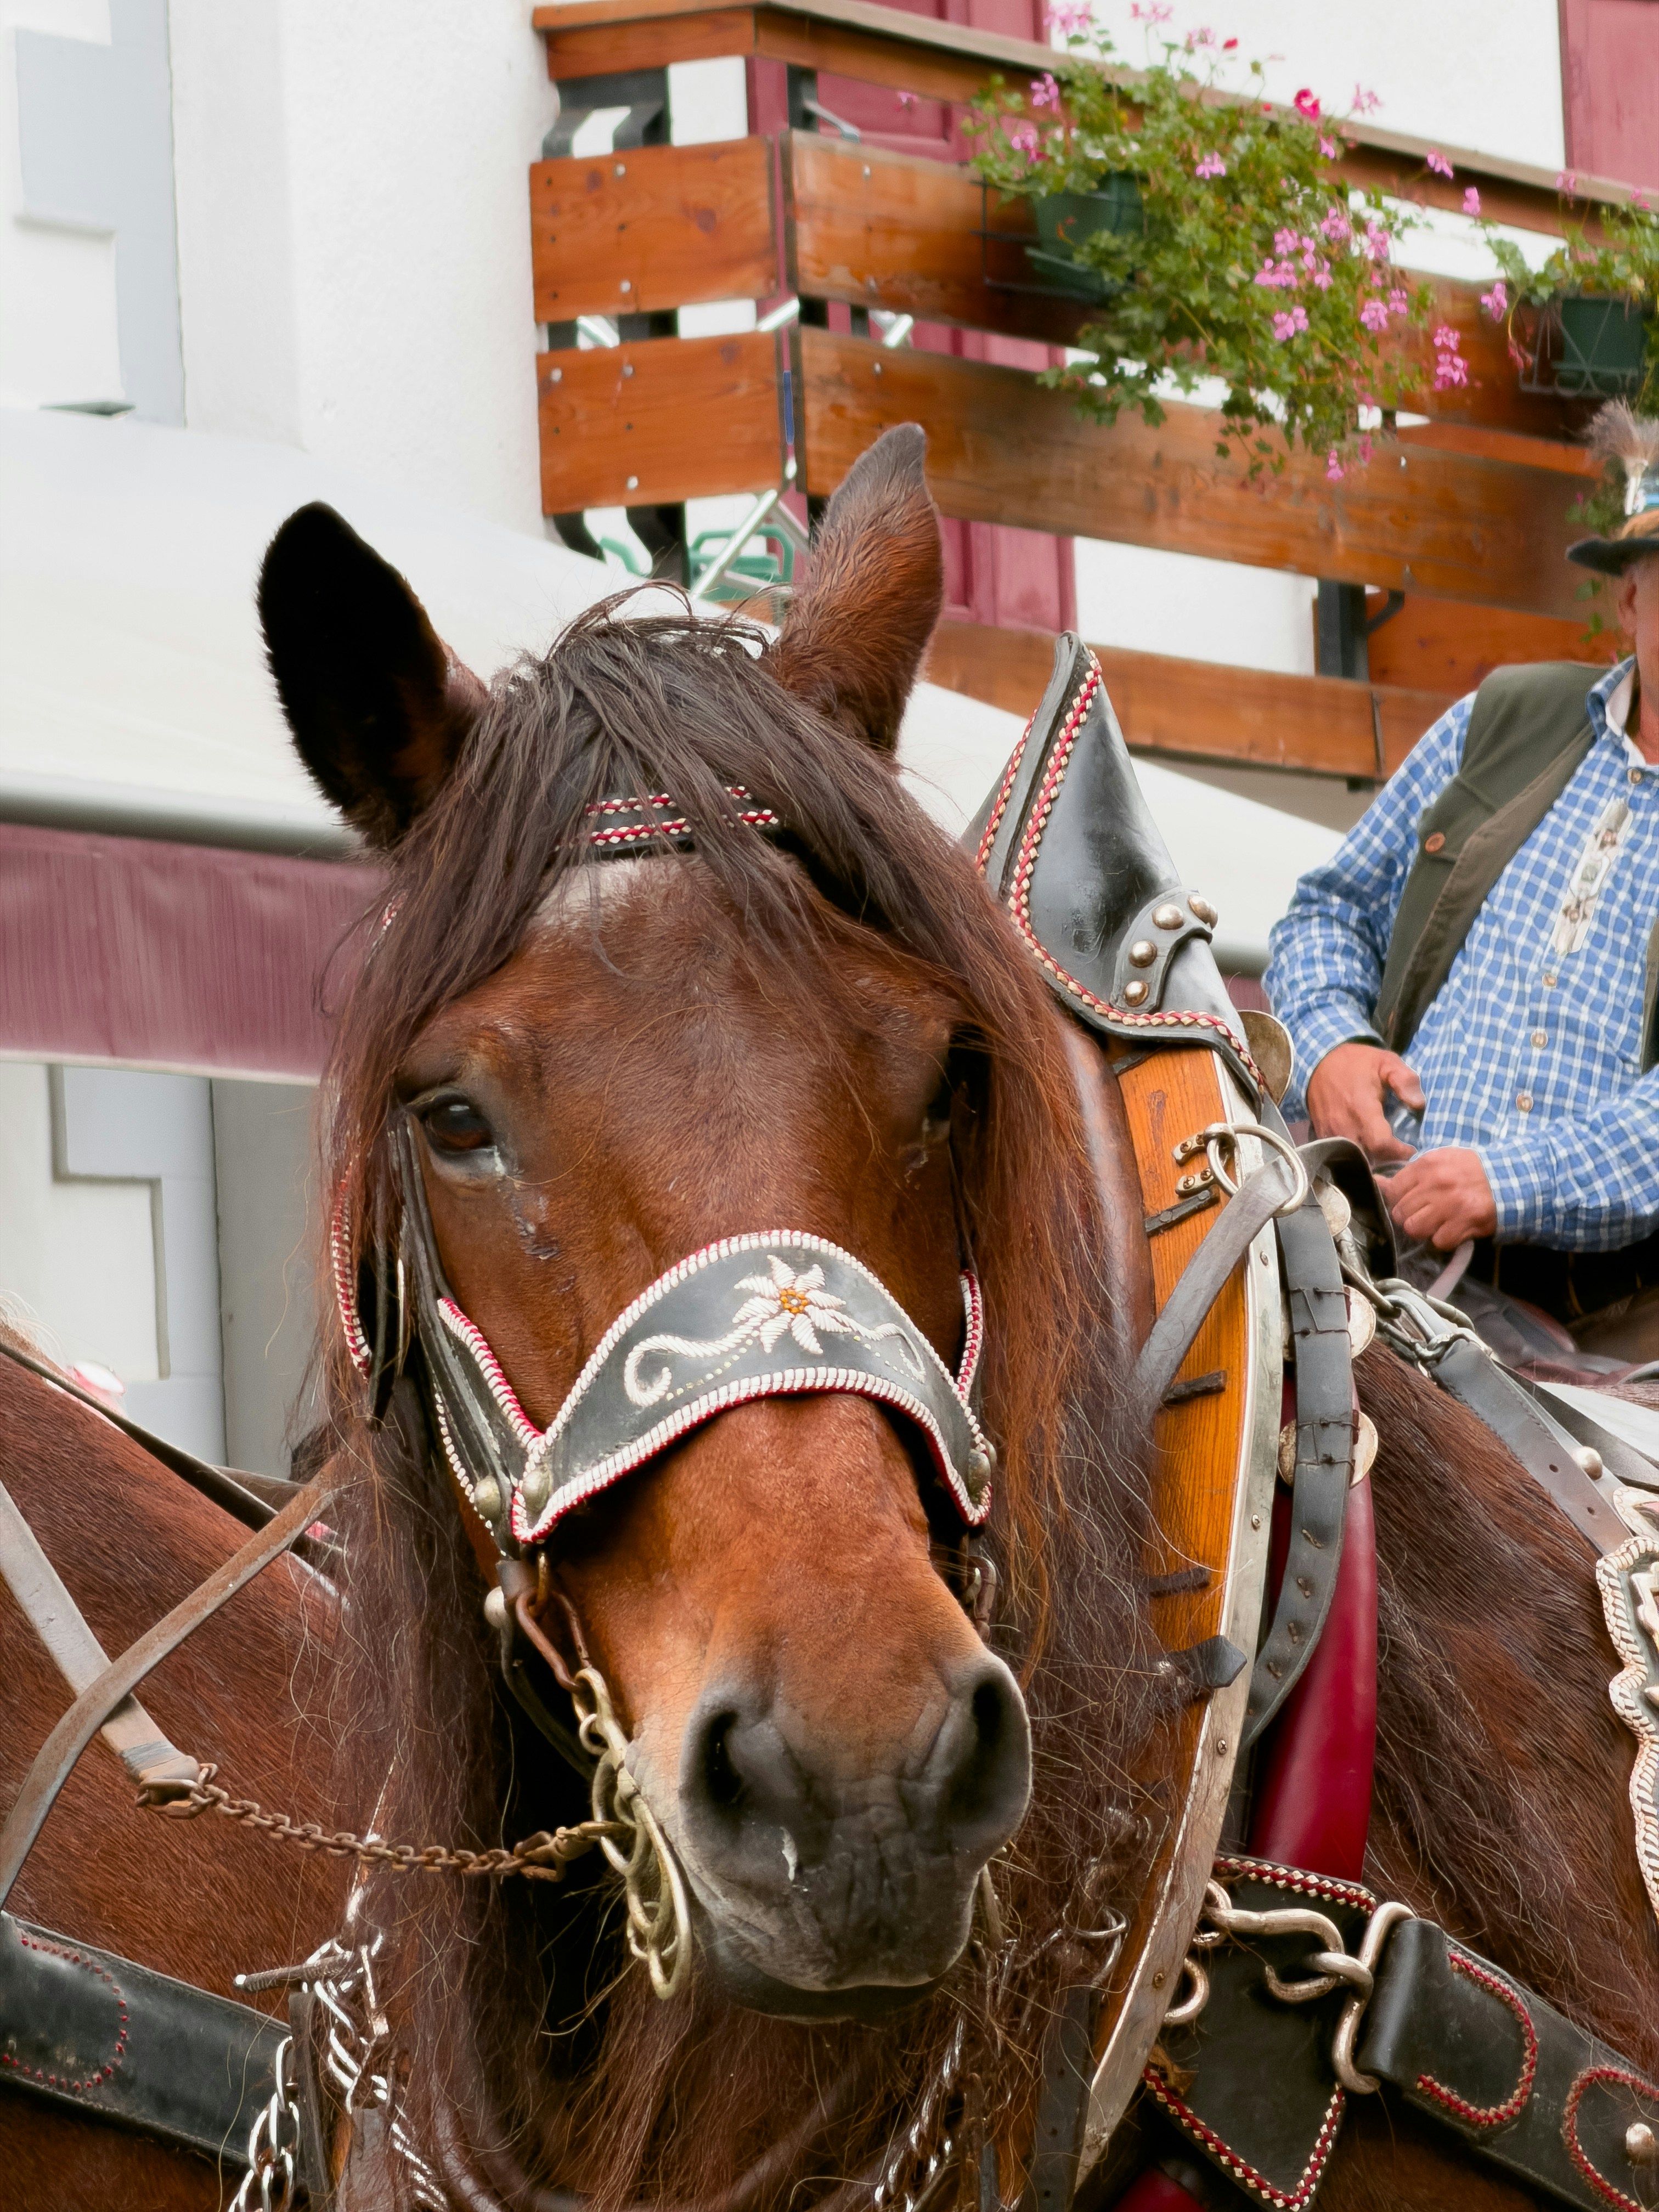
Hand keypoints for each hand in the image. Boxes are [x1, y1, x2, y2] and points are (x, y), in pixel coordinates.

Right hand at [1304, 1042, 1425, 1163]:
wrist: (1320, 1062)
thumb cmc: (1357, 1063)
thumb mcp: (1387, 1062)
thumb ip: (1405, 1080)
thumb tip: (1419, 1104)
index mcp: (1362, 1108)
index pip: (1381, 1144)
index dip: (1399, 1152)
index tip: (1411, 1149)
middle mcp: (1344, 1125)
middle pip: (1368, 1158)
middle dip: (1387, 1161)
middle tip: (1402, 1155)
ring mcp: (1330, 1132)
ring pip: (1354, 1160)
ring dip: (1372, 1161)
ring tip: (1387, 1155)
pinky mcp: (1323, 1135)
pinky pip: (1340, 1156)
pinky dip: (1356, 1157)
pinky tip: (1368, 1151)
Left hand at [1384, 1147, 1496, 1249]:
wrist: (1510, 1178)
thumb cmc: (1470, 1169)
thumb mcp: (1440, 1161)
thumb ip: (1409, 1174)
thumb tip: (1377, 1182)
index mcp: (1427, 1165)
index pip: (1393, 1190)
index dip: (1400, 1200)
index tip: (1411, 1202)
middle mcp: (1435, 1183)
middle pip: (1401, 1212)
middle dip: (1410, 1217)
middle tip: (1425, 1214)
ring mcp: (1450, 1204)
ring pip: (1415, 1229)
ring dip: (1424, 1230)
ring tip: (1437, 1223)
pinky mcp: (1465, 1222)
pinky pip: (1439, 1241)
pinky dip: (1444, 1239)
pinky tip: (1453, 1229)